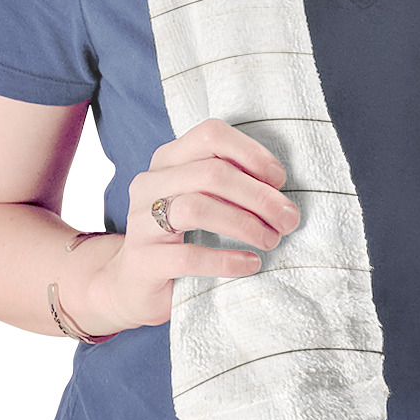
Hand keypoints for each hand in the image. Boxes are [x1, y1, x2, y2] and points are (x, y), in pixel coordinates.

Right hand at [84, 118, 298, 331]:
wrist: (132, 283)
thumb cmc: (179, 236)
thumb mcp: (201, 199)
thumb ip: (229, 185)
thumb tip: (279, 189)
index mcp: (167, 160)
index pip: (211, 135)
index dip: (251, 153)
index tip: (279, 179)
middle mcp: (150, 183)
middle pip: (211, 173)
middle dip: (258, 195)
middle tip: (288, 219)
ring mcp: (141, 221)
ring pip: (197, 208)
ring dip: (244, 224)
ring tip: (271, 239)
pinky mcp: (143, 260)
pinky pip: (188, 256)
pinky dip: (226, 259)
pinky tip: (251, 264)